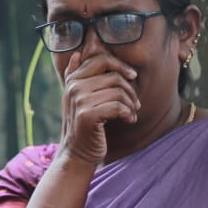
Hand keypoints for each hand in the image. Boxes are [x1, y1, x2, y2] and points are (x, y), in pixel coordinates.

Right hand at [59, 49, 139, 163]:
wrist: (77, 153)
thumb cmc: (84, 125)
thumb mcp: (77, 99)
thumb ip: (76, 76)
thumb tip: (76, 54)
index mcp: (73, 80)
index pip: (101, 59)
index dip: (120, 65)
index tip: (131, 77)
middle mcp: (74, 87)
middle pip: (114, 77)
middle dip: (130, 90)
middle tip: (134, 104)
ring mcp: (79, 101)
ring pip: (118, 92)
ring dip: (131, 104)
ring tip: (131, 114)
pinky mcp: (87, 115)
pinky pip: (118, 107)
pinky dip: (128, 114)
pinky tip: (128, 120)